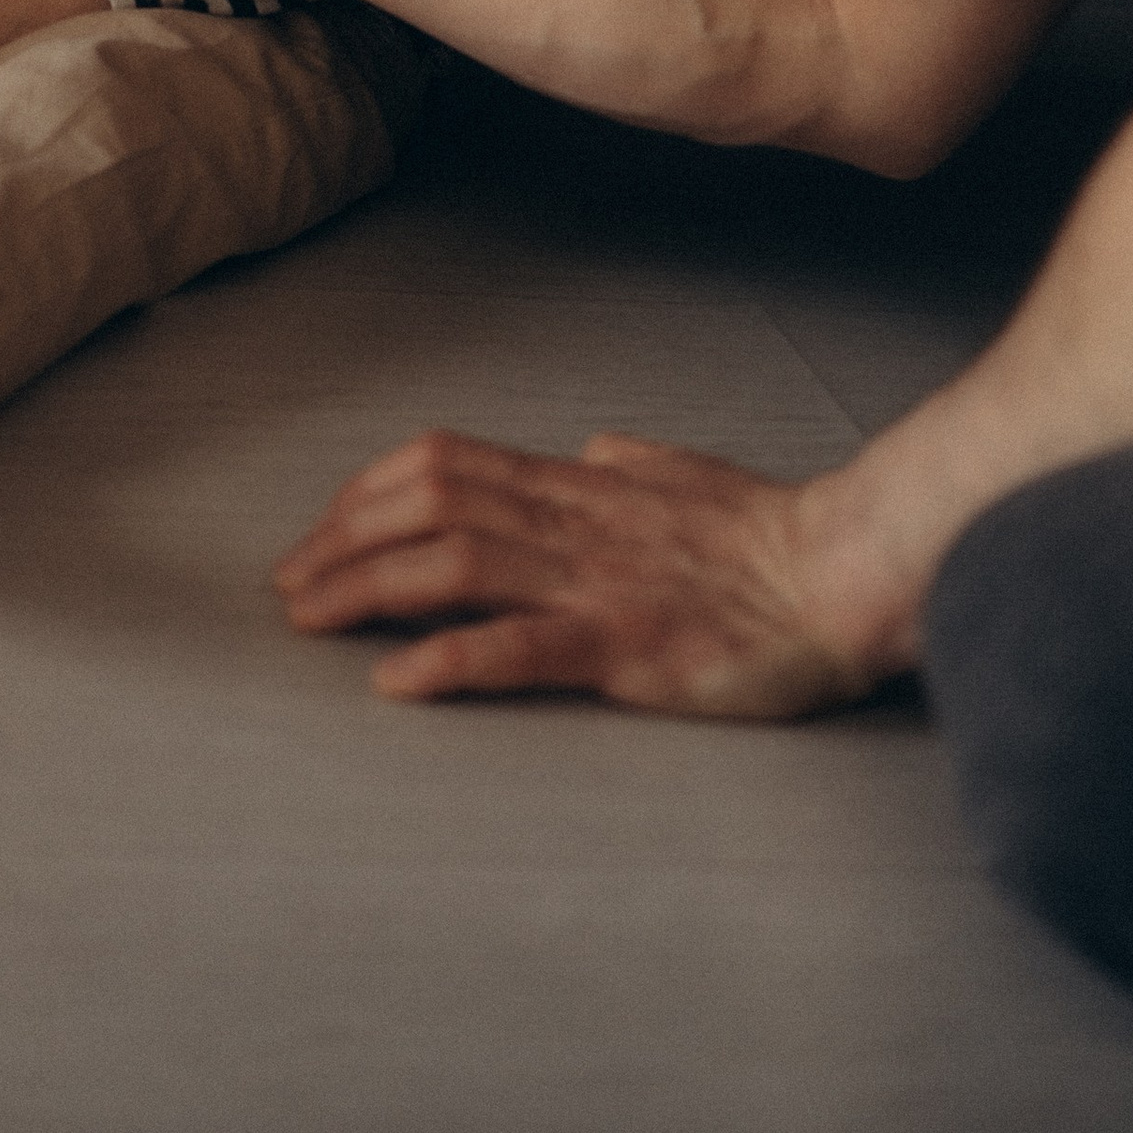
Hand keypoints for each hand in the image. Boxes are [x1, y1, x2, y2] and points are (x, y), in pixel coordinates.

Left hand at [272, 427, 893, 717]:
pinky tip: (396, 681)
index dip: (365, 492)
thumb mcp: (684, 477)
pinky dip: (450, 658)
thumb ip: (629, 465)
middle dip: (340, 538)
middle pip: (424, 503)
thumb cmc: (770, 533)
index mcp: (578, 484)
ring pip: (454, 561)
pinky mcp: (628, 647)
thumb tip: (595, 451)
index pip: (441, 463)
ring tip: (306, 619)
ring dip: (366, 587)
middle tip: (285, 586)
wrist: (847, 573)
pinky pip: (523, 647)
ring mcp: (595, 582)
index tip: (319, 532)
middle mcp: (571, 521)